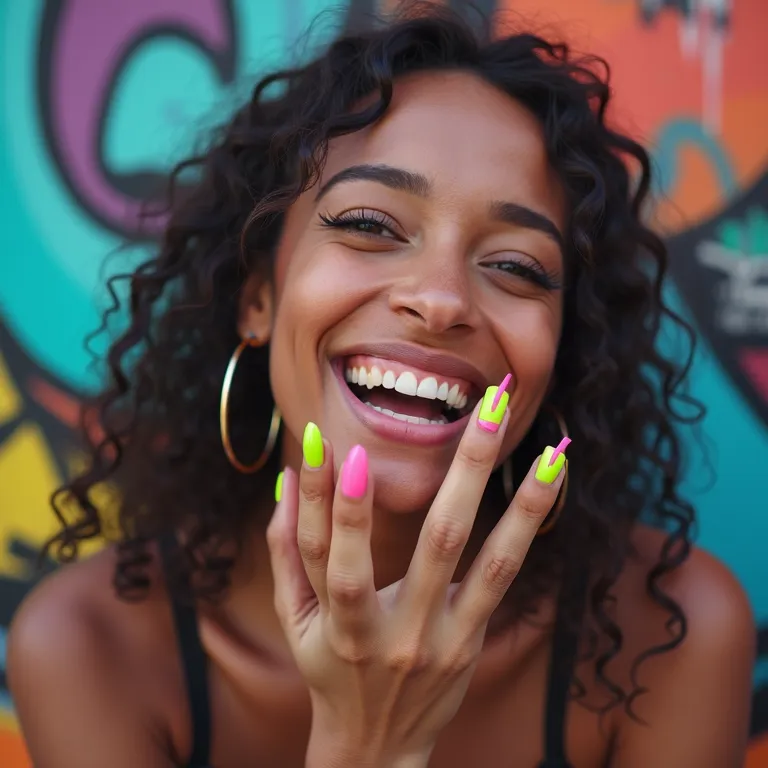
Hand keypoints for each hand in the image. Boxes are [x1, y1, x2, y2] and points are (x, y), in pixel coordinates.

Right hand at [266, 382, 568, 767]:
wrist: (376, 746)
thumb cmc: (329, 669)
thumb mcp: (295, 620)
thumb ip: (286, 551)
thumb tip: (284, 482)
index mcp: (340, 628)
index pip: (329, 555)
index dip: (330, 504)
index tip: (334, 447)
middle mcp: (398, 632)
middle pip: (434, 543)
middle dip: (461, 474)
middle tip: (483, 411)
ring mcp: (444, 636)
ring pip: (486, 560)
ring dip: (521, 501)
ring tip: (549, 449)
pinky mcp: (472, 639)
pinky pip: (503, 577)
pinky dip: (526, 526)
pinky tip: (549, 480)